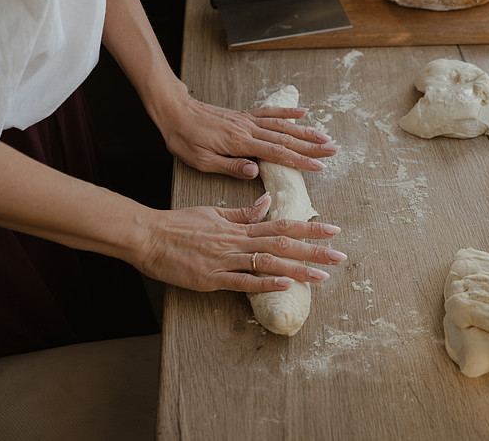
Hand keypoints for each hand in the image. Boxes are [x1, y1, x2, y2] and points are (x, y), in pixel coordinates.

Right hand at [136, 194, 345, 291]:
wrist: (148, 236)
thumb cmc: (180, 224)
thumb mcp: (214, 213)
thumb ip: (243, 213)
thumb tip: (266, 203)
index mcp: (240, 227)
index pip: (282, 225)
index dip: (309, 229)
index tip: (333, 230)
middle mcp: (238, 242)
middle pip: (283, 245)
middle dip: (314, 251)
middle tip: (340, 256)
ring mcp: (226, 261)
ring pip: (268, 263)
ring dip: (298, 269)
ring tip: (323, 275)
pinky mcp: (212, 279)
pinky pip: (242, 282)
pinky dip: (265, 283)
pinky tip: (285, 285)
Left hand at [156, 87, 338, 178]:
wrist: (173, 112)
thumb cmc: (185, 139)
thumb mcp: (201, 160)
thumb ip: (230, 166)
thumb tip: (255, 172)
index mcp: (240, 143)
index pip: (277, 153)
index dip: (300, 160)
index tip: (319, 166)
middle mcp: (248, 128)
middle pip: (287, 138)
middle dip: (312, 146)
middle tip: (334, 150)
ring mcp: (248, 120)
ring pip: (283, 125)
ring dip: (306, 131)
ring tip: (325, 137)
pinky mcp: (244, 115)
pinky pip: (270, 112)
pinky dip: (288, 112)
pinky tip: (303, 112)